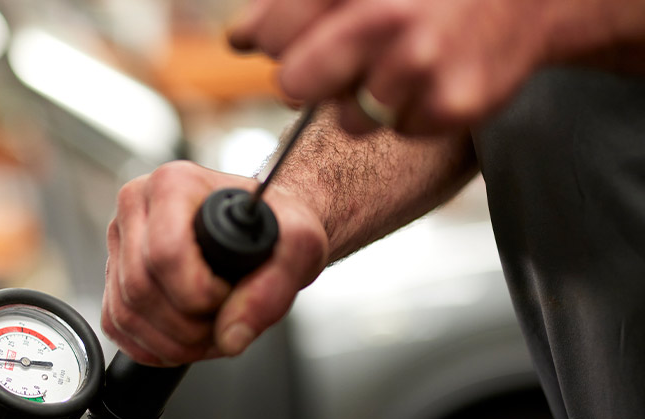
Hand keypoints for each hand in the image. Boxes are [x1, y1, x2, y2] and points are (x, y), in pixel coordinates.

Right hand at [103, 162, 327, 365]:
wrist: (263, 228)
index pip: (166, 255)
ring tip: (210, 330)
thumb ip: (271, 291)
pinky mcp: (113, 274)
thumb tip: (231, 337)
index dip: (201, 294)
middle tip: (224, 318)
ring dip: (172, 342)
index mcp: (172, 184)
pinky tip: (184, 336)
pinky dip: (151, 346)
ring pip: (125, 314)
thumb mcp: (299, 247)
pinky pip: (116, 325)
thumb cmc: (274, 226)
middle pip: (140, 290)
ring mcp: (120, 242)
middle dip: (188, 326)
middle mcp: (136, 207)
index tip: (230, 294)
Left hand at [227, 0, 644, 133]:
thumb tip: (237, 39)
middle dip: (311, 80)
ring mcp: (418, 66)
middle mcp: (381, 20)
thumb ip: (291, 3)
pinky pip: (400, 132)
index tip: (306, 35)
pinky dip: (412, 113)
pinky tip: (435, 76)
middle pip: (292, 86)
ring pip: (347, 120)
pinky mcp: (453, 105)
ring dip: (366, 101)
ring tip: (403, 62)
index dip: (281, 41)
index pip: (266, 36)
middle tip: (348, 60)